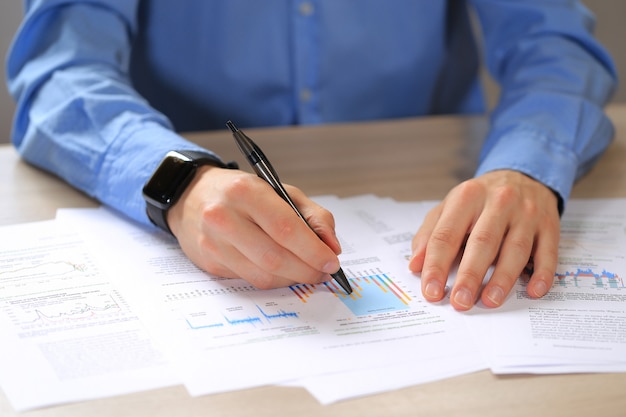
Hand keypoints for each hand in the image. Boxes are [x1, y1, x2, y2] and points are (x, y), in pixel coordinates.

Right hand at [167, 166, 341, 288]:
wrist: (191, 196)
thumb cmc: (241, 192)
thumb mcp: (280, 190)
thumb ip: (313, 215)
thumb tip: (332, 247)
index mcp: (246, 191)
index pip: (286, 228)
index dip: (313, 250)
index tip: (331, 262)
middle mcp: (224, 217)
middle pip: (274, 258)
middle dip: (307, 270)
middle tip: (324, 273)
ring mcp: (213, 243)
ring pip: (262, 276)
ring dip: (292, 279)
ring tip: (307, 272)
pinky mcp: (210, 263)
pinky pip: (250, 280)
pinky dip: (273, 280)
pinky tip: (283, 271)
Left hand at [409, 170, 560, 310]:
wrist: (523, 174)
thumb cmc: (480, 199)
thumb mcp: (450, 206)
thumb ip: (429, 234)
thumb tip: (415, 266)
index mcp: (467, 197)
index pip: (447, 235)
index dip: (436, 265)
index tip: (431, 291)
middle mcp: (498, 202)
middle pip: (482, 242)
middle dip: (470, 275)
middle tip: (460, 302)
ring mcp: (527, 213)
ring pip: (516, 249)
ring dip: (503, 279)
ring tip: (490, 301)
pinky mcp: (550, 225)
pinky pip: (547, 252)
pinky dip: (542, 273)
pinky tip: (534, 291)